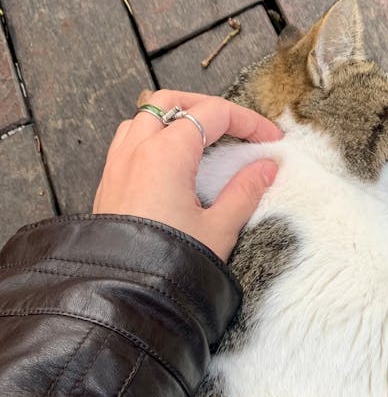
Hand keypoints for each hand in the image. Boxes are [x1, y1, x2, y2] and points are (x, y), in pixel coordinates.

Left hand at [93, 90, 281, 260]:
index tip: (269, 139)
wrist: (125, 295)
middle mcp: (138, 149)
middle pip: (172, 100)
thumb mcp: (219, 229)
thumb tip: (266, 168)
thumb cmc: (169, 264)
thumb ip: (245, 192)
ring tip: (202, 138)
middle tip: (236, 127)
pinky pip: (129, 139)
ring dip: (175, 117)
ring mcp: (118, 163)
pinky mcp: (109, 182)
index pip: (213, 114)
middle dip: (208, 107)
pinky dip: (153, 136)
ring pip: (145, 115)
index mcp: (167, 154)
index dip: (248, 121)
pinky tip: (171, 160)